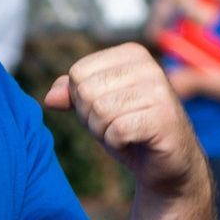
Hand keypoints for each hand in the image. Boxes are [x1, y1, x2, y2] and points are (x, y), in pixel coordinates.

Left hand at [46, 44, 205, 199]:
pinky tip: (134, 143)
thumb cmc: (132, 132)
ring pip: (100, 110)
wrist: (169, 164)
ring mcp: (160, 90)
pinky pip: (117, 130)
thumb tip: (49, 98)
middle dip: (92, 118)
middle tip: (115, 127)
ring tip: (125, 135)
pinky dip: (117, 144)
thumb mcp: (97, 108)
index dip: (82, 101)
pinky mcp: (164, 117)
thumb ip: (73, 95)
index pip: (78, 72)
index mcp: (132, 54)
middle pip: (86, 91)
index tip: (107, 112)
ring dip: (104, 132)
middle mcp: (148, 66)